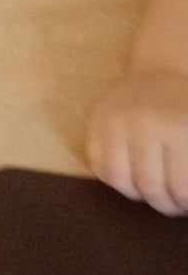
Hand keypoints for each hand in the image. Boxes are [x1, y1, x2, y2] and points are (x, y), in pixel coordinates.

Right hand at [87, 69, 187, 214]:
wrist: (163, 70)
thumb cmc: (187, 109)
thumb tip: (184, 197)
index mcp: (178, 129)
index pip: (180, 188)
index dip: (184, 204)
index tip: (185, 204)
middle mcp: (144, 124)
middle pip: (149, 187)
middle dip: (163, 203)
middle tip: (171, 204)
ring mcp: (115, 121)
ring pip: (118, 179)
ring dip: (135, 194)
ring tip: (149, 192)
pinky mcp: (95, 119)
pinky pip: (96, 163)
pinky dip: (111, 178)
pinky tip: (129, 176)